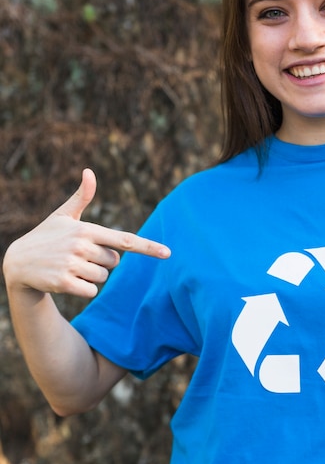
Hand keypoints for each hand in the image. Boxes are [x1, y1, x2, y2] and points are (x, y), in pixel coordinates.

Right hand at [3, 169, 170, 297]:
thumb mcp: (63, 216)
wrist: (17, 262)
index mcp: (86, 229)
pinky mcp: (64, 283)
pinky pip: (91, 292)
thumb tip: (90, 171)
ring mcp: (72, 265)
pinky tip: (66, 280)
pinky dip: (83, 290)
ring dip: (91, 276)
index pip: (125, 240)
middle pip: (114, 262)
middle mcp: (81, 246)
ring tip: (70, 266)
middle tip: (79, 256)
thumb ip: (82, 197)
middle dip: (101, 261)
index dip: (148, 247)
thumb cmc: (46, 236)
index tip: (168, 253)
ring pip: (103, 278)